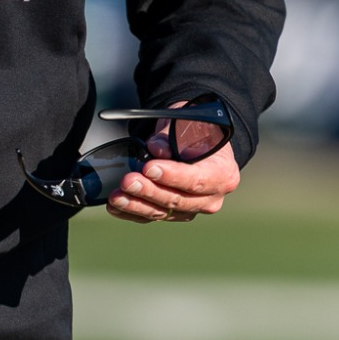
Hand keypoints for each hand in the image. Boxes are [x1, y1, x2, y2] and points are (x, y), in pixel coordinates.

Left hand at [107, 128, 240, 224]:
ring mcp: (192, 208)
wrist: (198, 142)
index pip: (197, 179)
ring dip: (136, 204)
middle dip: (150, 191)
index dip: (172, 176)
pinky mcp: (174, 214)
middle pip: (178, 200)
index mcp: (223, 174)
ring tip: (116, 197)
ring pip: (163, 212)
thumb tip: (157, 148)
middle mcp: (211, 197)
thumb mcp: (188, 122)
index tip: (149, 168)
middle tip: (128, 180)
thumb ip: (174, 134)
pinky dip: (132, 212)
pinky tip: (115, 206)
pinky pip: (152, 216)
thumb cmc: (196, 131)